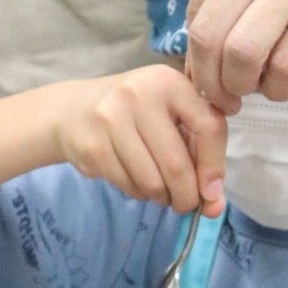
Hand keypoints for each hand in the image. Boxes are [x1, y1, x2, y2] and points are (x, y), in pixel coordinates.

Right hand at [54, 67, 225, 215]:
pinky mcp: (92, 145)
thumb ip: (200, 157)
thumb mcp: (172, 119)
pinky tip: (137, 181)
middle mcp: (139, 94)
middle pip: (177, 164)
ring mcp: (111, 118)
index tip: (212, 192)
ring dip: (163, 197)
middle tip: (186, 205)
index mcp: (169, 82)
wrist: (72, 109)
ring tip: (162, 192)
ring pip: (152, 182)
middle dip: (187, 196)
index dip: (214, 167)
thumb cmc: (136, 115)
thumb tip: (214, 206)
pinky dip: (140, 193)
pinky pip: (129, 185)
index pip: (209, 127)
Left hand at [185, 0, 287, 110]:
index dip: (196, 55)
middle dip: (210, 82)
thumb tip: (218, 22)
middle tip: (224, 98)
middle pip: (209, 38)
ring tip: (255, 92)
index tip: (209, 75)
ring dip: (241, 88)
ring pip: (242, 55)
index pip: (196, 10)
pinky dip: (280, 86)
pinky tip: (285, 86)